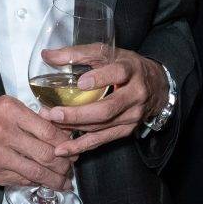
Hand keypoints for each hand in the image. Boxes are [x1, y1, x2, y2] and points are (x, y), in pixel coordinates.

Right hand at [0, 95, 73, 190]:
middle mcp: (3, 131)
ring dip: (54, 180)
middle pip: (46, 154)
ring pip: (36, 172)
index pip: (48, 130)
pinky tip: (42, 182)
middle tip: (71, 168)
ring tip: (63, 182)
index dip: (66, 143)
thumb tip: (59, 133)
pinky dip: (34, 182)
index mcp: (9, 110)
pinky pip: (20, 180)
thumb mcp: (3, 106)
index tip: (73, 148)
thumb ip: (29, 118)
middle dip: (64, 165)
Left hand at [49, 50, 166, 157]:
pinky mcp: (126, 130)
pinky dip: (81, 146)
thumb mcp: (107, 53)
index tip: (81, 83)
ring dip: (74, 127)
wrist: (156, 85)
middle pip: (107, 108)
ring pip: (101, 126)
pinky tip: (63, 149)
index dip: (101, 78)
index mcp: (131, 70)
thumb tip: (47, 55)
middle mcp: (135, 94)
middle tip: (54, 114)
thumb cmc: (127, 66)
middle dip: (78, 114)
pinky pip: (101, 140)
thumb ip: (77, 54)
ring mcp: (132, 116)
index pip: (118, 73)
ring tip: (51, 124)